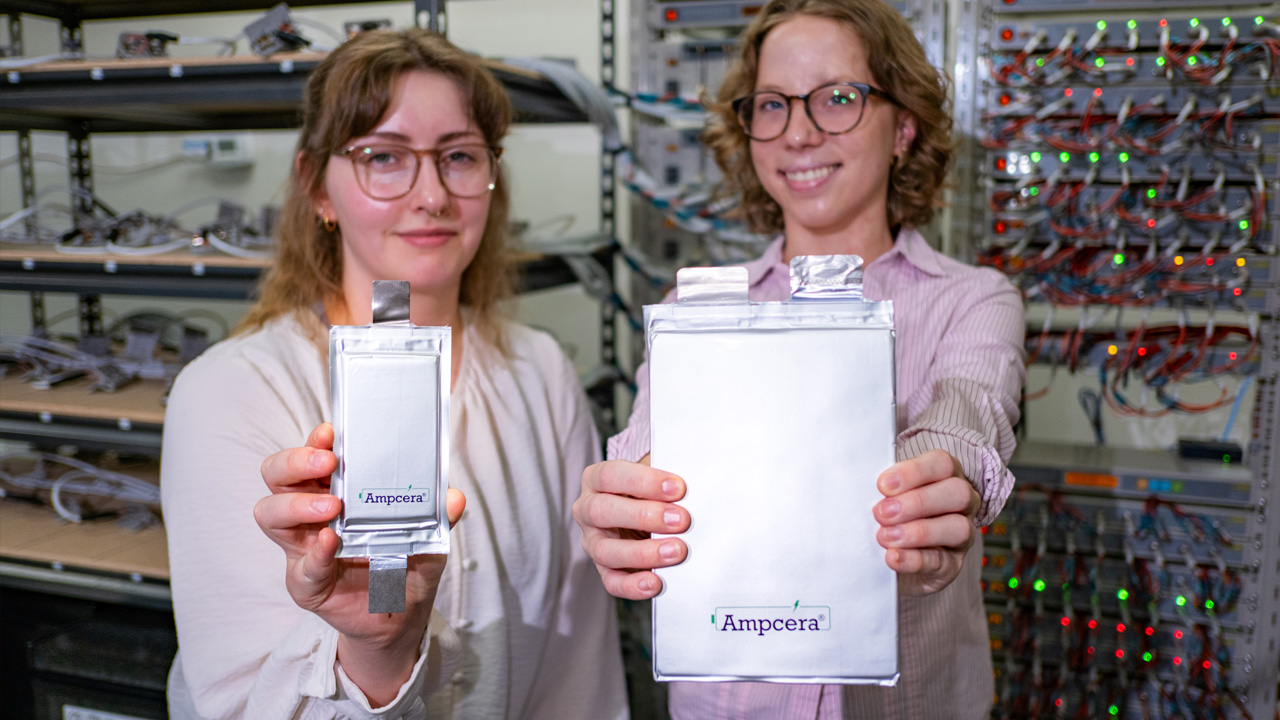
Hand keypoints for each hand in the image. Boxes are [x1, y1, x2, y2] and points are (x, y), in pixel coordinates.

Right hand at [255, 422, 464, 705]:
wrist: (402, 615)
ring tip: (332, 507)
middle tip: (328, 462)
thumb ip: (437, 514)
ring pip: (270, 514)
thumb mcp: (429, 532)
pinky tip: (329, 543)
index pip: (310, 455)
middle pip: (277, 475)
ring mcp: (302, 547)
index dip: (314, 440)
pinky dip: (314, 553)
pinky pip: (301, 567)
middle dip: (296, 461)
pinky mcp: (306, 584)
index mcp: (335, 488)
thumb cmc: (406, 561)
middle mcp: (310, 512)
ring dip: (297, 504)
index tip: (331, 431)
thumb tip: (453, 497)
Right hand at [572, 456, 690, 599]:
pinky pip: (612, 582)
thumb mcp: (655, 478)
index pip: (611, 475)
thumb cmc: (652, 490)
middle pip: (603, 511)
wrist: (650, 511)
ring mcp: (593, 542)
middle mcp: (587, 510)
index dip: (644, 481)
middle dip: (645, 515)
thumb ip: (668, 481)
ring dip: (643, 552)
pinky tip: (656, 582)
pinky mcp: (604, 570)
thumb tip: (698, 487)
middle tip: (682, 519)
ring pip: (606, 550)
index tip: (679, 488)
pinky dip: (633, 585)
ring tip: (677, 550)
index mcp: (596, 479)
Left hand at [873, 449, 979, 596]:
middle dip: (917, 502)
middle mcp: (962, 502)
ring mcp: (961, 534)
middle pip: (957, 493)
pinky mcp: (952, 565)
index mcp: (946, 476)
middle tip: (881, 512)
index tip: (882, 485)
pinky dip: (915, 559)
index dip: (915, 472)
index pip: (942, 464)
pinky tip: (893, 557)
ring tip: (885, 537)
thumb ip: (881, 487)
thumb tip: (856, 481)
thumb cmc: (887, 512)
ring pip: (958, 528)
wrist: (888, 555)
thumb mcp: (884, 494)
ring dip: (919, 532)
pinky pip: (942, 562)